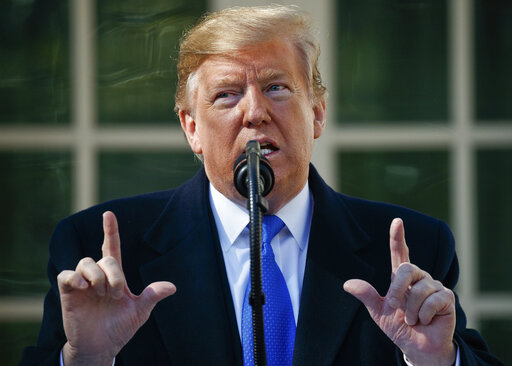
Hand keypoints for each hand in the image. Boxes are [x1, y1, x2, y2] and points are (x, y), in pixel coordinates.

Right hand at [57, 211, 175, 365]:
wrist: (102, 347)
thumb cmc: (120, 327)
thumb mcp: (140, 311)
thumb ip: (152, 296)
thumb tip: (172, 287)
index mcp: (115, 276)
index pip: (112, 247)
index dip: (110, 231)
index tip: (109, 214)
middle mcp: (99, 275)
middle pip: (105, 258)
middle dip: (114, 275)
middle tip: (116, 295)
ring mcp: (83, 283)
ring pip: (86, 262)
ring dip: (97, 276)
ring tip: (101, 294)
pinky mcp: (69, 292)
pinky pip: (66, 274)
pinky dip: (74, 277)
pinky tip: (83, 287)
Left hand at [344, 218, 455, 365]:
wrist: (418, 348)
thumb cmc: (400, 327)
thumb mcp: (379, 311)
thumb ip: (366, 295)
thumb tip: (347, 284)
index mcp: (402, 278)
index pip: (399, 253)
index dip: (397, 237)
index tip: (397, 221)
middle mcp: (419, 277)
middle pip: (406, 269)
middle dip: (397, 289)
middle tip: (394, 307)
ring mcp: (434, 286)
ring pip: (419, 289)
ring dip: (411, 310)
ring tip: (413, 320)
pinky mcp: (447, 297)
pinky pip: (433, 301)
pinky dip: (424, 315)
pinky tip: (426, 321)